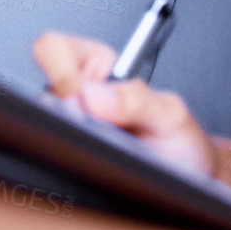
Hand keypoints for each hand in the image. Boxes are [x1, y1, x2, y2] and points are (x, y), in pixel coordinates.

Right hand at [31, 32, 226, 183]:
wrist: (191, 181)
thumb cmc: (179, 140)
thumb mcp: (170, 114)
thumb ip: (137, 100)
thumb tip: (92, 95)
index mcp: (97, 68)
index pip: (53, 49)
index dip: (60, 72)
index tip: (82, 100)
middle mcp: (76, 97)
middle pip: (39, 94)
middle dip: (62, 116)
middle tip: (96, 134)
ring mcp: (67, 130)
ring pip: (43, 131)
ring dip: (72, 145)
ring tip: (111, 155)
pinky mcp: (66, 160)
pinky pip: (53, 161)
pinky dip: (72, 167)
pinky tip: (101, 172)